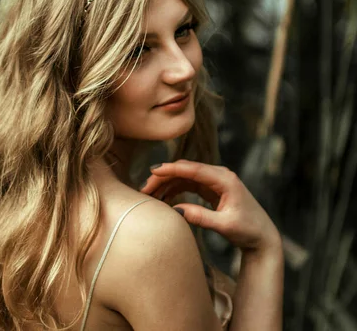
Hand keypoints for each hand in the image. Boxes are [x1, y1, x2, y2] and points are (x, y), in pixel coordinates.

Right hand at [140, 159, 280, 253]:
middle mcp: (219, 175)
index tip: (153, 171)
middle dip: (163, 177)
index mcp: (225, 179)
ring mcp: (215, 181)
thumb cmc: (248, 231)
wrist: (263, 237)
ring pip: (184, 176)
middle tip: (144, 190)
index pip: (193, 169)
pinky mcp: (211, 189)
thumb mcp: (225, 226)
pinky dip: (174, 189)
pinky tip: (163, 198)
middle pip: (185, 170)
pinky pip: (188, 184)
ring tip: (149, 195)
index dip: (171, 169)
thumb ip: (201, 217)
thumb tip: (175, 210)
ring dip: (166, 183)